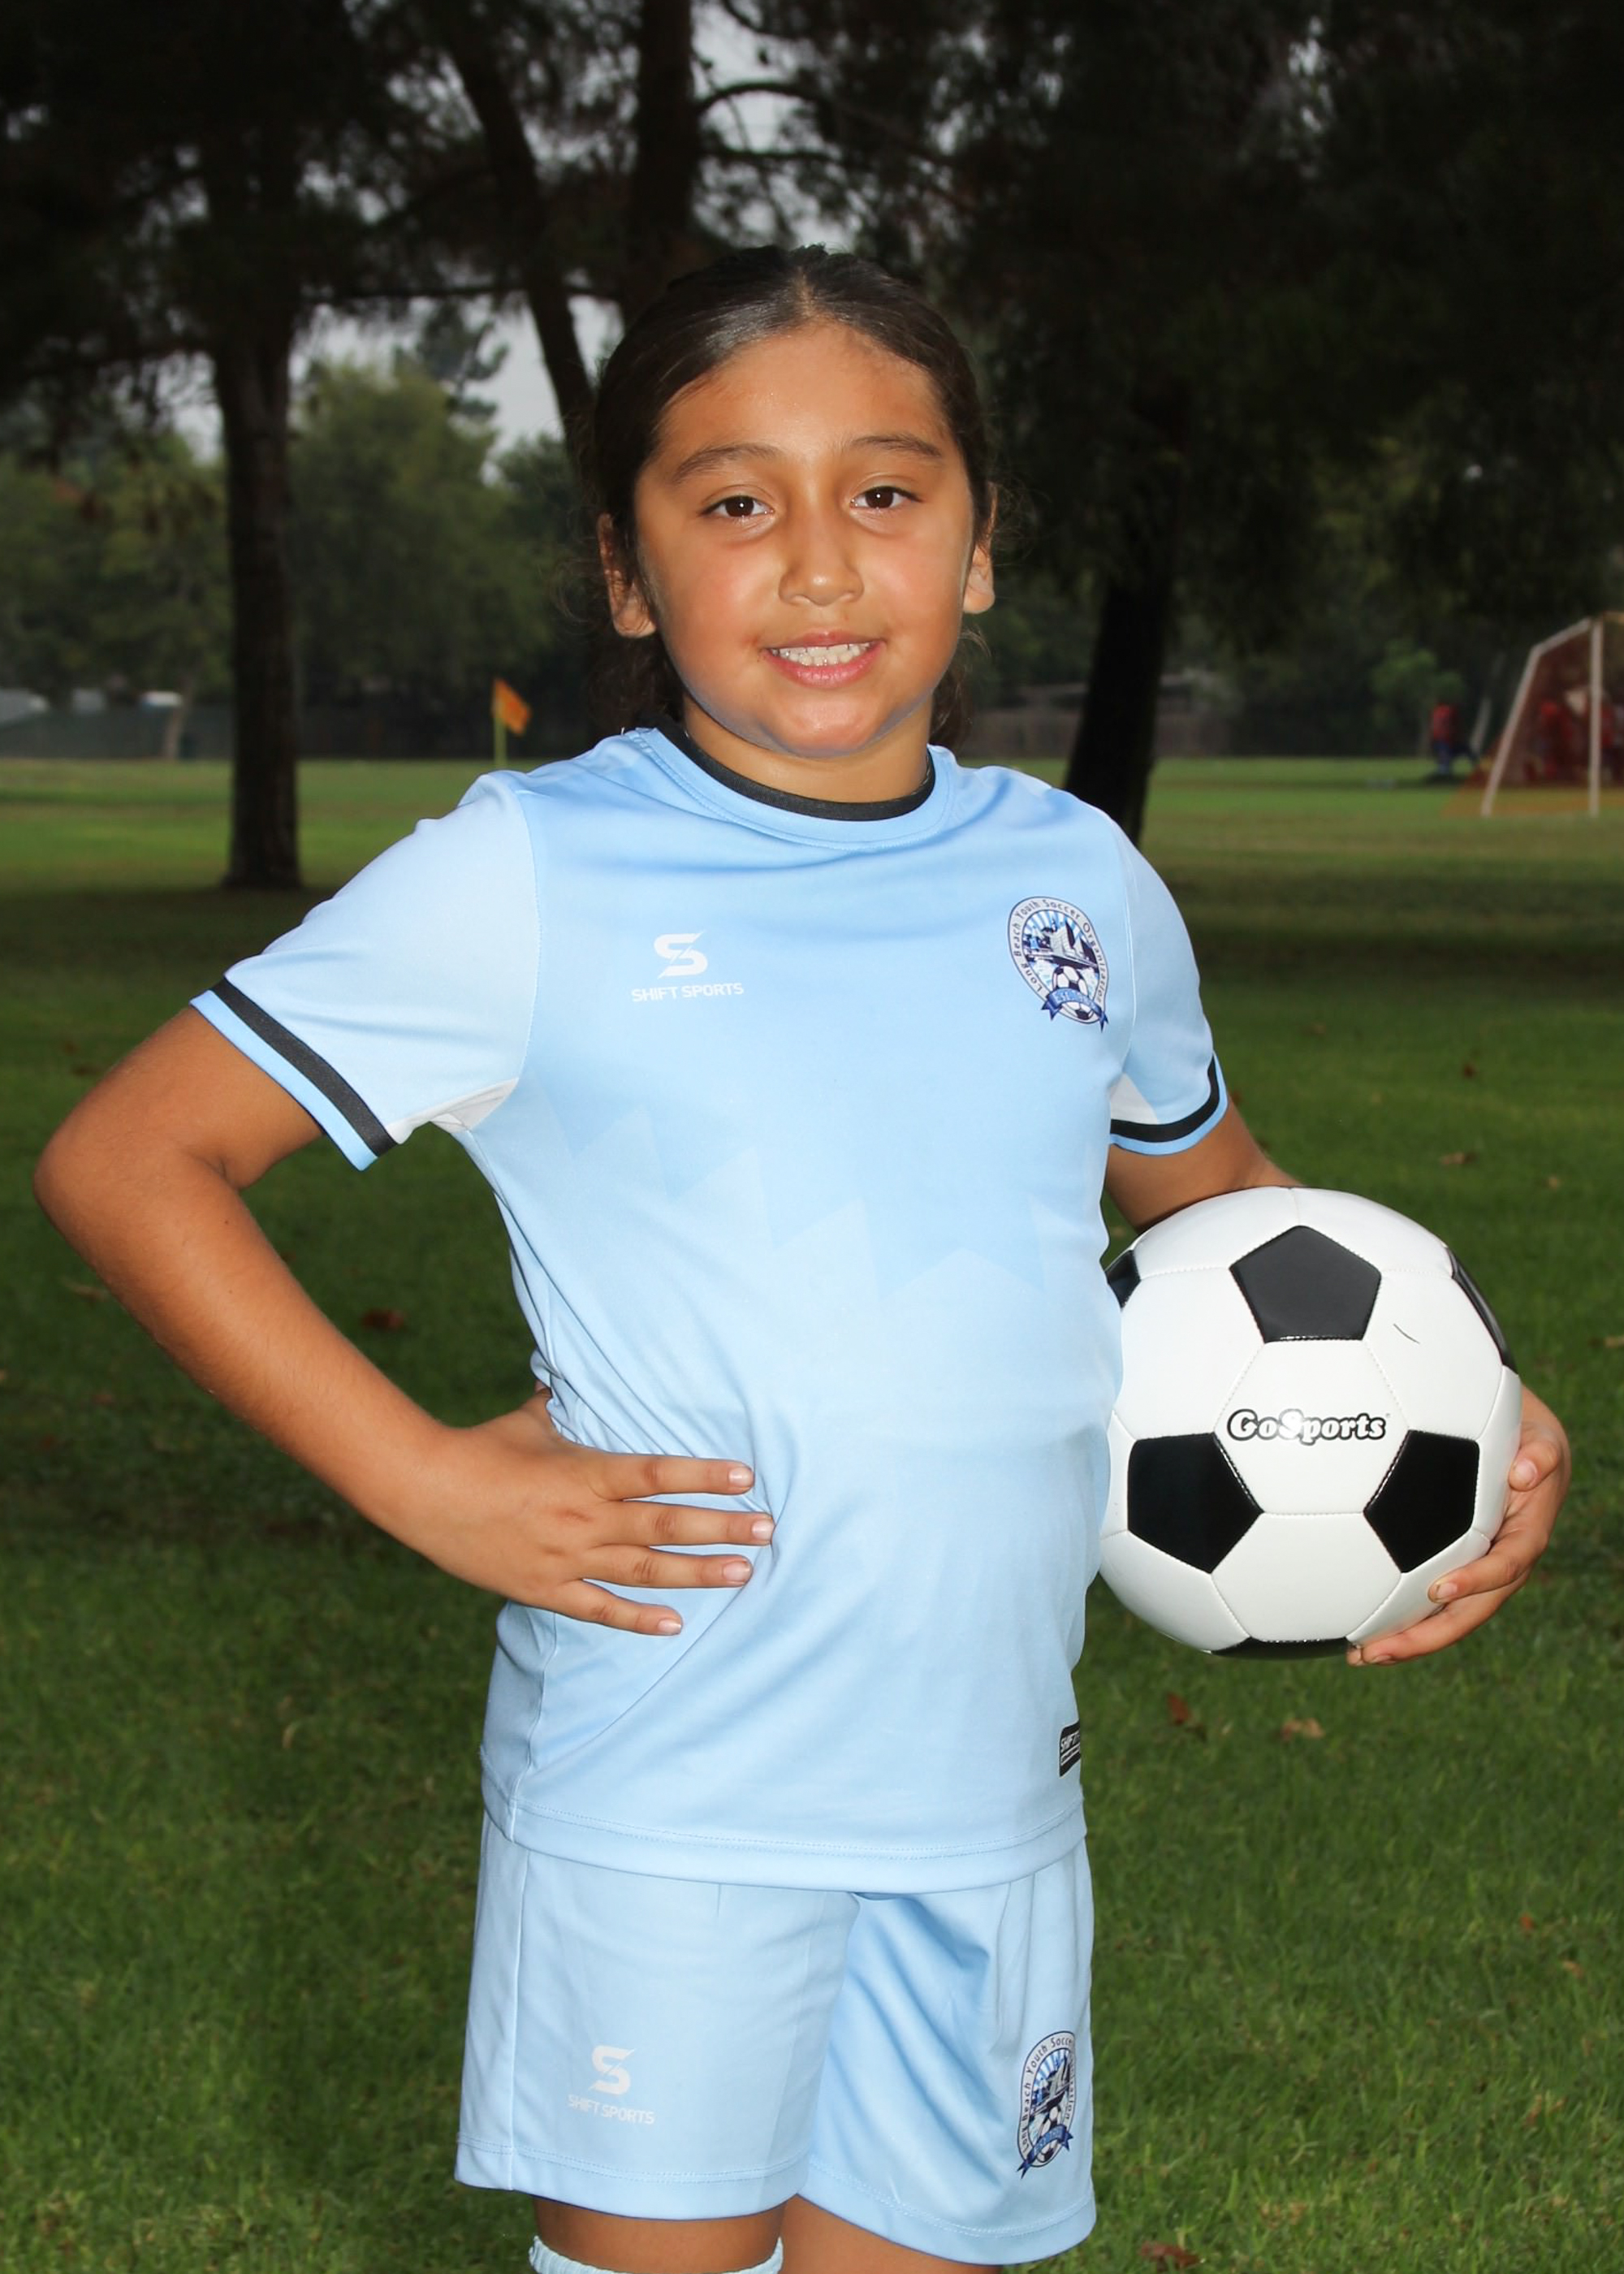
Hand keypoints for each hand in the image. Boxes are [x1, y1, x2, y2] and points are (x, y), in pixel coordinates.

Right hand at [396, 1391, 772, 1633]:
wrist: (423, 1492)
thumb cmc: (479, 1449)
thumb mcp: (529, 1421)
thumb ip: (563, 1406)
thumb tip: (575, 1374)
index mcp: (584, 1471)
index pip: (655, 1473)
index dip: (702, 1475)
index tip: (746, 1476)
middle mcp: (583, 1517)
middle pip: (663, 1525)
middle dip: (720, 1528)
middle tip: (766, 1529)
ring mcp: (566, 1557)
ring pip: (643, 1570)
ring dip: (695, 1572)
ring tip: (741, 1573)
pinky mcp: (545, 1588)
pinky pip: (598, 1608)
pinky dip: (636, 1619)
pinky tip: (674, 1624)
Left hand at [1348, 1385, 1569, 1664]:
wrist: (1523, 1449)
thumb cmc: (1527, 1439)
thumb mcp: (1541, 1439)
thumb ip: (1540, 1453)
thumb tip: (1524, 1471)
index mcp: (1526, 1537)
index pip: (1505, 1567)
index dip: (1476, 1582)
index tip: (1439, 1589)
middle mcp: (1502, 1566)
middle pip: (1468, 1612)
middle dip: (1426, 1637)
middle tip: (1378, 1651)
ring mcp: (1477, 1573)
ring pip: (1444, 1617)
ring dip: (1405, 1639)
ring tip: (1359, 1655)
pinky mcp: (1453, 1569)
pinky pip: (1426, 1599)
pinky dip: (1396, 1615)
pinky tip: (1354, 1627)